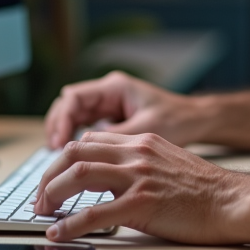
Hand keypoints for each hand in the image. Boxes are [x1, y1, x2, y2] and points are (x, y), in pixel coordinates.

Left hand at [32, 130, 249, 249]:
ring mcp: (139, 176)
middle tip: (39, 198)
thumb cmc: (206, 191)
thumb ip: (139, 165)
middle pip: (75, 153)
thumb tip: (110, 181)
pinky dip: (70, 224)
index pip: (89, 141)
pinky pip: (95, 213)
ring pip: (79, 175)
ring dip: (52, 195)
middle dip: (48, 175)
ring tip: (43, 213)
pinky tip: (59, 234)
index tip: (51, 180)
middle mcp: (136, 152)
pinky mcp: (144, 203)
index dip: (62, 160)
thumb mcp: (168, 164)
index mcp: (141, 141)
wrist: (236, 201)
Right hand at [44, 71, 205, 149]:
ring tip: (57, 161)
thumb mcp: (145, 131)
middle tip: (52, 155)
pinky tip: (72, 162)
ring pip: (73, 117)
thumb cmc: (177, 121)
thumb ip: (115, 139)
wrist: (197, 121)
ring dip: (63, 137)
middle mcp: (108, 93)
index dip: (61, 121)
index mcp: (115, 87)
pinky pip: (85, 127)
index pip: (74, 98)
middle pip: (67, 106)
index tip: (59, 144)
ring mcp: (108, 105)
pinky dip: (76, 142)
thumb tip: (85, 155)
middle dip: (56, 129)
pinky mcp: (112, 119)